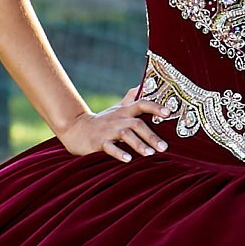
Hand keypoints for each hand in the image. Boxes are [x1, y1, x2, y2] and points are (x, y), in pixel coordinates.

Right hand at [55, 83, 174, 163]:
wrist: (76, 129)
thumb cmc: (103, 121)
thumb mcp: (117, 108)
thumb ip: (131, 99)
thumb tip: (143, 85)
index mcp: (124, 111)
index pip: (141, 104)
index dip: (155, 107)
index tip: (168, 112)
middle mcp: (117, 119)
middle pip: (136, 124)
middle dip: (151, 135)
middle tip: (164, 147)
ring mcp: (107, 131)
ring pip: (125, 135)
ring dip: (138, 144)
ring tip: (150, 154)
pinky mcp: (98, 142)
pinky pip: (109, 147)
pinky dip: (119, 153)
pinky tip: (128, 160)